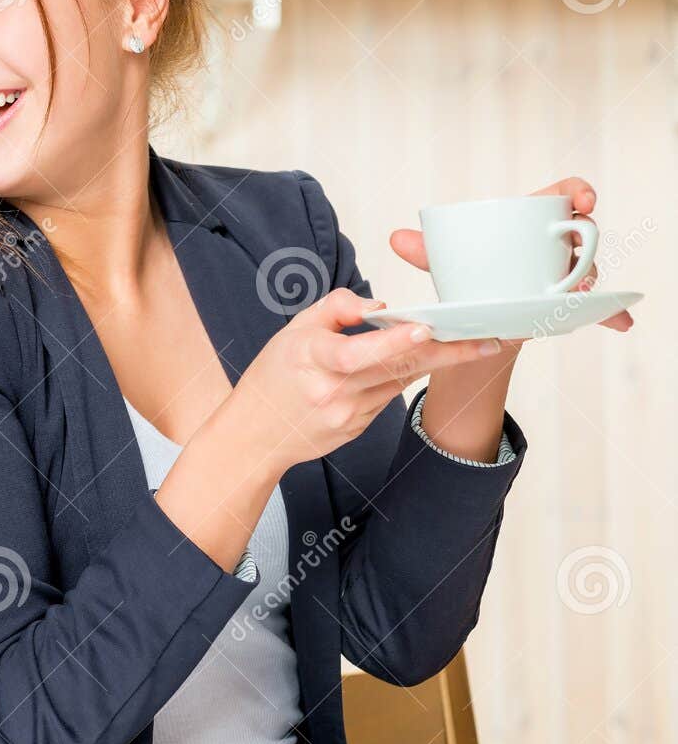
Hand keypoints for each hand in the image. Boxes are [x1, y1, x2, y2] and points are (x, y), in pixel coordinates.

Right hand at [224, 287, 504, 478]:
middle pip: (396, 367)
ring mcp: (348, 416)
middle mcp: (333, 392)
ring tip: (476, 341)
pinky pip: (389, 393)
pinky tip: (424, 359)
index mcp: (311, 360)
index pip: (357, 352)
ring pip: (401, 379)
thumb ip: (335, 309)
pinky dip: (406, 373)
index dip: (392, 341)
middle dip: (447, 352)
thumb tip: (379, 306)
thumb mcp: (293, 331)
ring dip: (437, 360)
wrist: (254, 437)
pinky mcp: (358, 428)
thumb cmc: (272, 376)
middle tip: (488, 339)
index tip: (424, 328)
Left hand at [389, 177, 633, 336]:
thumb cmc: (472, 273)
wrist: (483, 312)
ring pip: (590, 271)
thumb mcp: (449, 262)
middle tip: (576, 260)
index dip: (579, 191)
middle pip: (584, 235)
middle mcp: (558, 244)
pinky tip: (621, 323)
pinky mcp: (571, 303)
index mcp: (535, 221)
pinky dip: (611, 315)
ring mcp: (568, 273)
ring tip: (576, 294)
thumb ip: (425, 251)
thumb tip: (395, 239)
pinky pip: (599, 308)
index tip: (583, 201)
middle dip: (587, 245)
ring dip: (590, 281)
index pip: (566, 194)